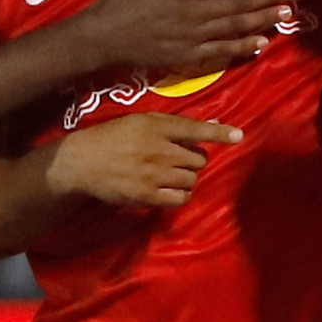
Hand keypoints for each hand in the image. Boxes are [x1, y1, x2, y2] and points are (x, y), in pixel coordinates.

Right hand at [44, 113, 242, 207]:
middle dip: (194, 161)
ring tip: (171, 176)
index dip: (219, 133)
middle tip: (179, 161)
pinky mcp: (147, 195)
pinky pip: (180, 198)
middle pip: (198, 159)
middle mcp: (158, 149)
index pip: (194, 129)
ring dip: (187, 178)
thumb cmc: (111, 137)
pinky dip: (181, 195)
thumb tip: (206, 129)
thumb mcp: (139, 122)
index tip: (238, 136)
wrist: (82, 161)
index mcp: (156, 126)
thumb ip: (171, 126)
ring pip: (191, 179)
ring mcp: (154, 173)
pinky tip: (171, 191)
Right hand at [77, 0, 295, 71]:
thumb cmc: (118, 1)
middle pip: (239, 5)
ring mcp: (194, 38)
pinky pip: (222, 52)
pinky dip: (243, 48)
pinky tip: (261, 43)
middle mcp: (195, 14)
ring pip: (236, 28)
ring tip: (286, 15)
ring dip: (263, 21)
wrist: (101, 39)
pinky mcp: (188, 57)